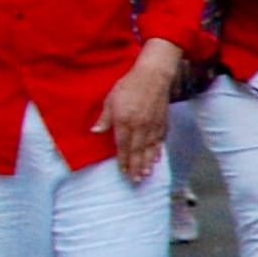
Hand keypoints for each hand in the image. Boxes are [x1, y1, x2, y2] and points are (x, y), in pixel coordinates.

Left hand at [96, 45, 177, 182]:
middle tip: (136, 181)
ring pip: (150, 148)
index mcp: (125, 122)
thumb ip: (104, 118)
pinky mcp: (162, 121)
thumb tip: (95, 132)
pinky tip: (157, 157)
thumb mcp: (110, 99)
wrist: (153, 75)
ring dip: (147, 163)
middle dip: (136, 167)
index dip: (123, 161)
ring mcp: (153, 125)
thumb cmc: (128, 85)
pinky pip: (159, 140)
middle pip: (138, 151)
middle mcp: (140, 127)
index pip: (123, 146)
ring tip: (146, 174)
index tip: (123, 172)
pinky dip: (158, 150)